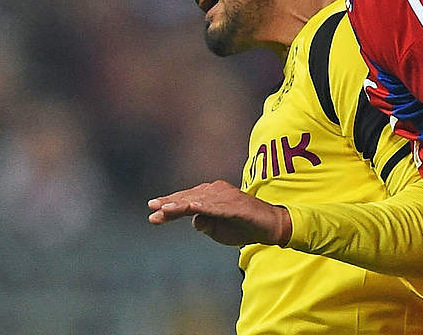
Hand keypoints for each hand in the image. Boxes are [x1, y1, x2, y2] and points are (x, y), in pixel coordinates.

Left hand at [147, 180, 291, 246]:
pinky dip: (202, 207)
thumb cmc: (244, 227)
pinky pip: (215, 206)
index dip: (169, 207)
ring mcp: (226, 196)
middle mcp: (217, 191)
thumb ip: (205, 224)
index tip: (152, 215)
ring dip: (181, 204)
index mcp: (211, 196)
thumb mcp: (219, 231)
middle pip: (188, 198)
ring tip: (164, 209)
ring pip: (198, 200)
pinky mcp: (235, 204)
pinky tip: (190, 209)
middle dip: (169, 204)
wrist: (271, 226)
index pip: (186, 200)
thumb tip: (195, 220)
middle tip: (152, 209)